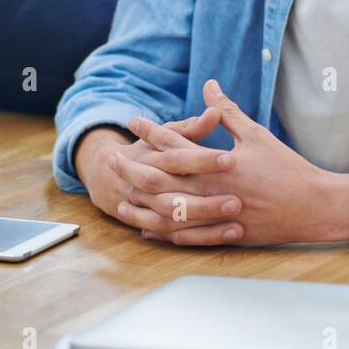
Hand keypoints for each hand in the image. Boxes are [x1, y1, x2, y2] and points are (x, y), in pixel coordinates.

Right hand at [77, 107, 238, 231]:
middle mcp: (145, 186)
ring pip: (174, 220)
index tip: (232, 158)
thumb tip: (215, 112)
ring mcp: (148, 209)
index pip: (177, 159)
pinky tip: (233, 233)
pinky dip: (204, 237)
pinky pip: (179, 237)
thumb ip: (192, 127)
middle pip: (172, 195)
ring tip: (238, 218)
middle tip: (237, 199)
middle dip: (205, 199)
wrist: (111, 178)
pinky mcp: (158, 227)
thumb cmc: (152, 150)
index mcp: (150, 158)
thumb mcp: (166, 134)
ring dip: (206, 220)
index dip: (202, 160)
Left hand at [118, 78, 339, 246]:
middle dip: (133, 168)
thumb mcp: (256, 135)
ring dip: (141, 205)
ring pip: (166, 212)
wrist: (314, 207)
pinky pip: (184, 236)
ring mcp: (214, 215)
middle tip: (113, 160)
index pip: (173, 143)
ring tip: (122, 198)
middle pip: (160, 179)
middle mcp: (209, 190)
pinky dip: (163, 232)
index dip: (150, 131)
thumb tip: (208, 85)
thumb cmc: (287, 168)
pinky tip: (148, 228)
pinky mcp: (222, 235)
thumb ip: (227, 112)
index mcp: (216, 163)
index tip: (133, 121)